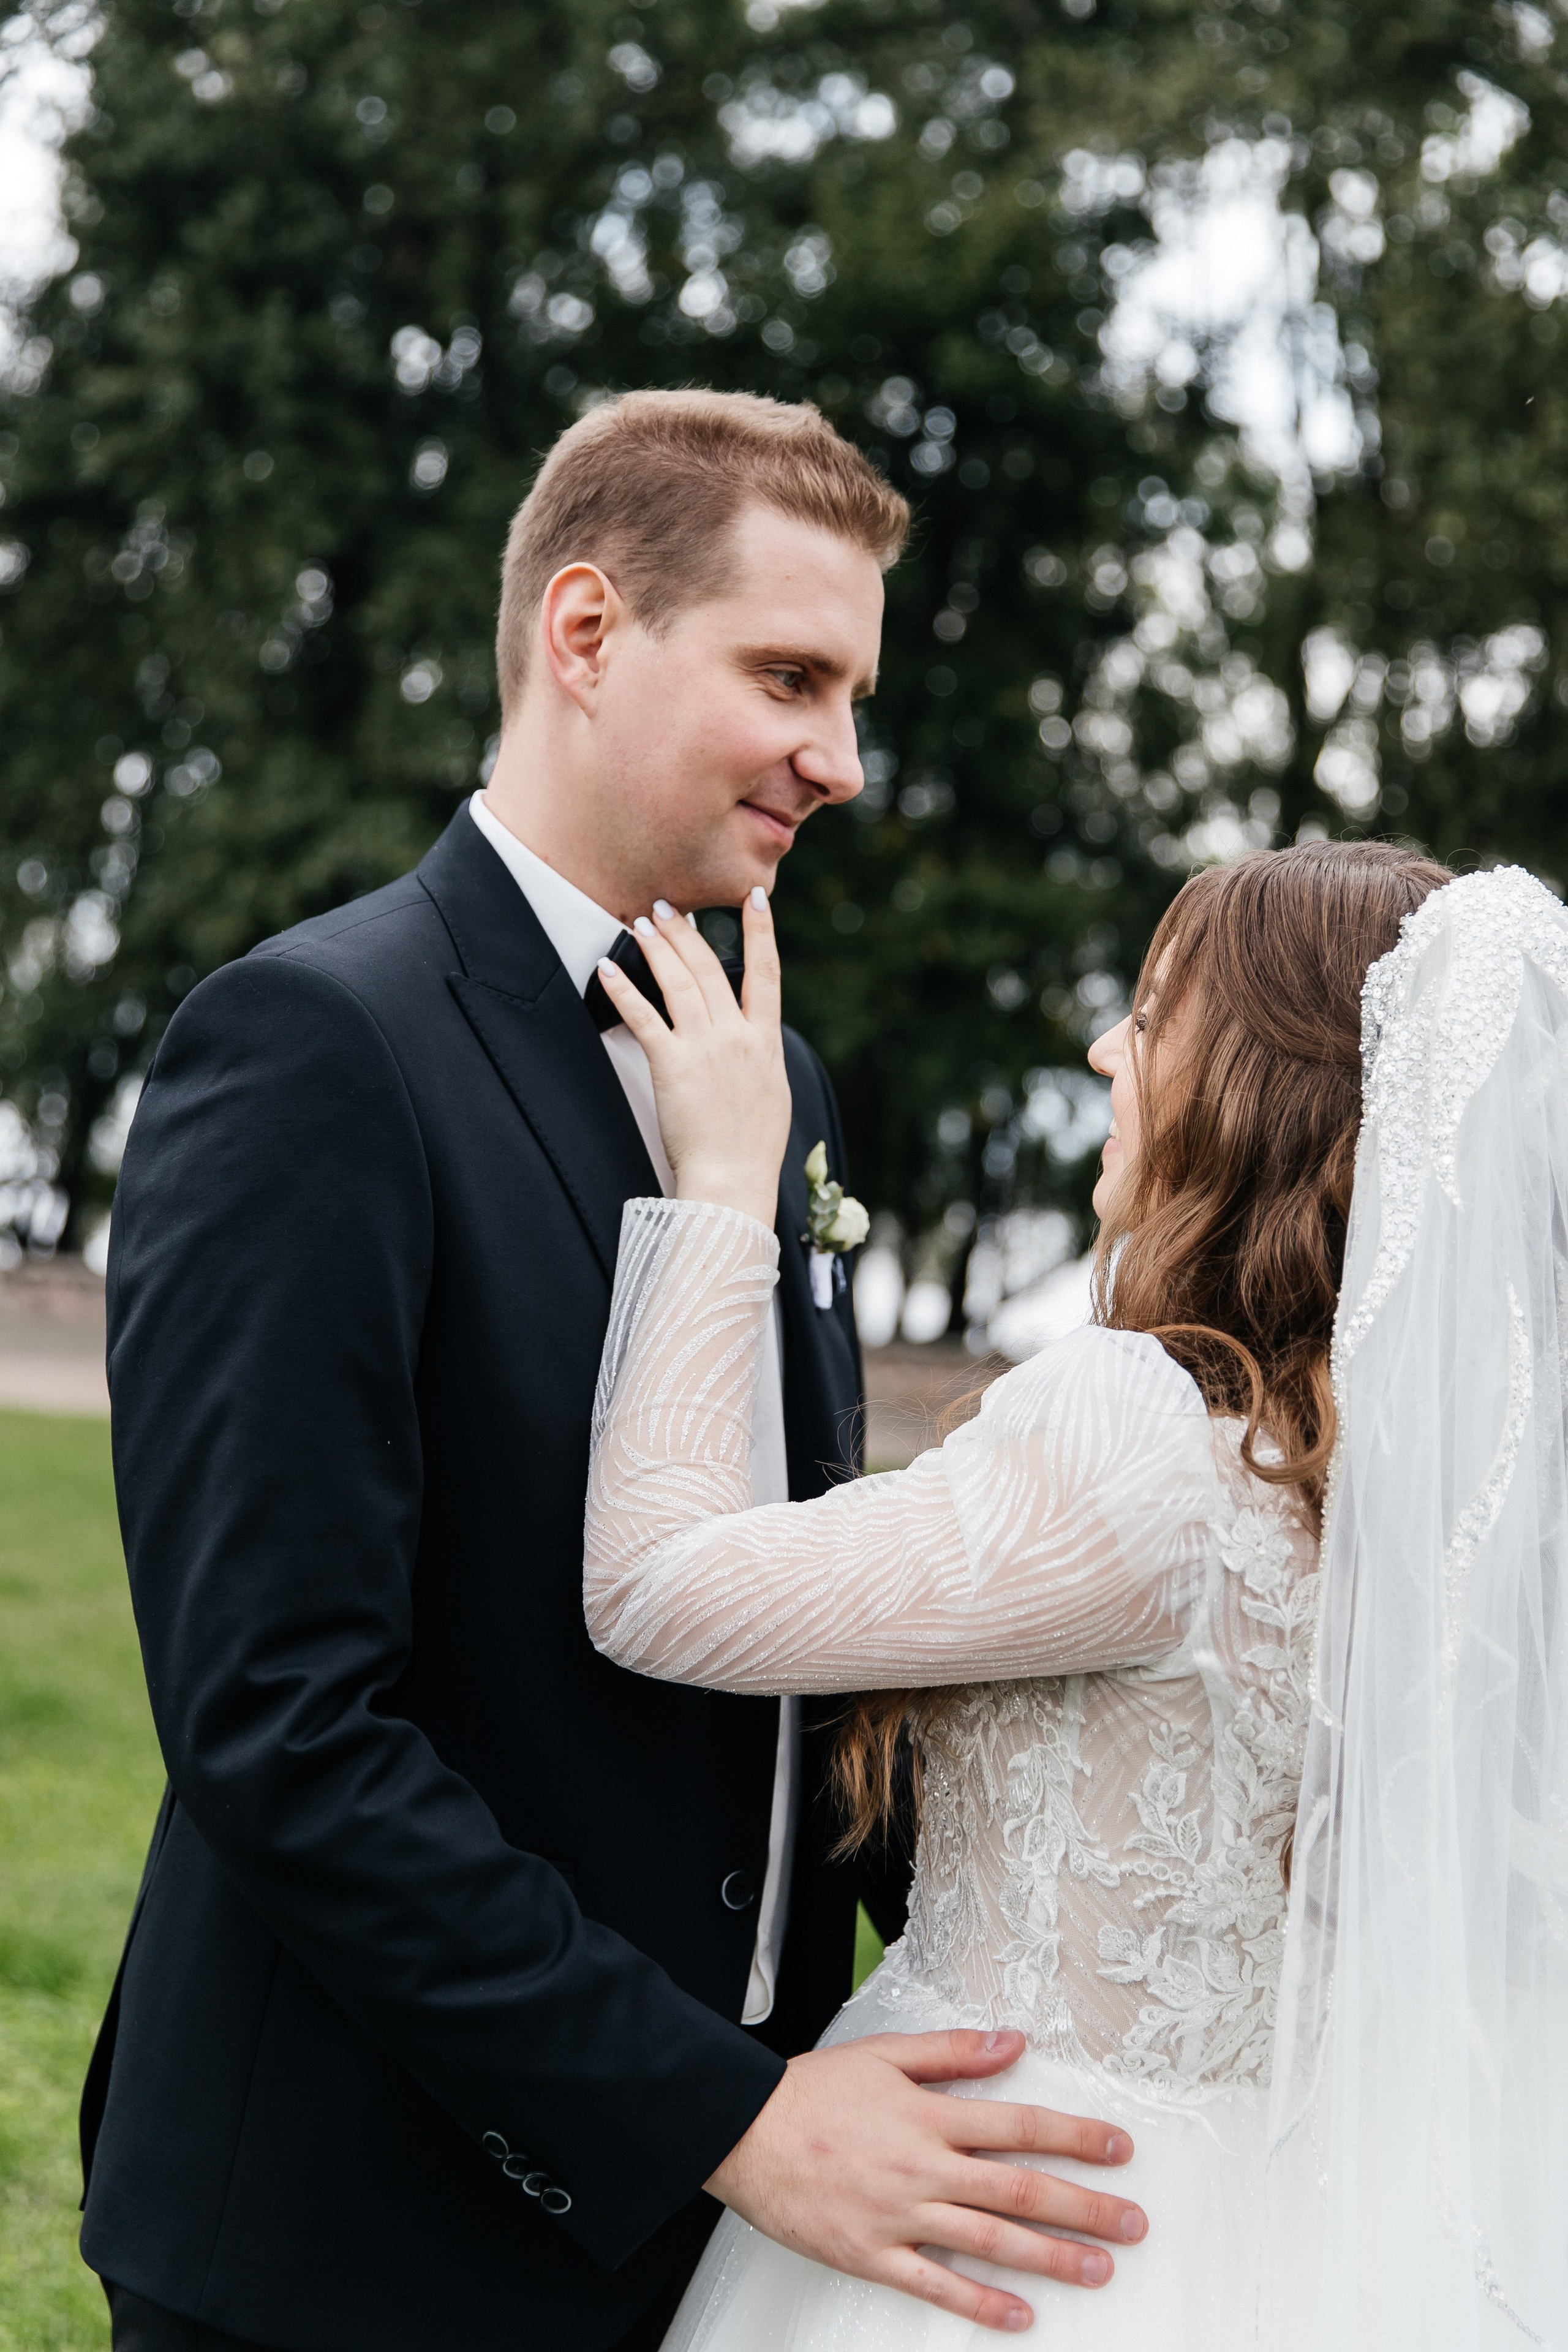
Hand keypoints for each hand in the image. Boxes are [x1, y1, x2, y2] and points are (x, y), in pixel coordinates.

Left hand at [595, 888, 791, 1231]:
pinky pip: (644, 1017)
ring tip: (641, 921)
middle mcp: (737, 1037)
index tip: (754, 898)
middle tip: (667, 905)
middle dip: (687, 932)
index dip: (761, 932)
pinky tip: (608, 968)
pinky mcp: (673, 1065)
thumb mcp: (773, 1095)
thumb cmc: (753, 1150)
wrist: (734, 1181)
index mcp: (765, 1043)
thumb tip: (758, 1041)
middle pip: (711, 969)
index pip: (767, 974)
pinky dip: (624, 989)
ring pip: (679, 982)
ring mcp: (705, 1048)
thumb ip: (762, 1060)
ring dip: (657, 947)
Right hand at [705, 2028, 1143, 2333]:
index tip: (1120, 2149)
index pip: (1020, 2126)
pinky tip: (1021, 2317)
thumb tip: (1013, 2043)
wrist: (745, 2131)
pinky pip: (935, 2286)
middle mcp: (923, 2167)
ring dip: (1051, 2258)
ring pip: (989, 2243)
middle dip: (1084, 2207)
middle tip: (1134, 2224)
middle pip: (1019, 2190)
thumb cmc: (813, 2091)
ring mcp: (899, 2216)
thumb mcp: (885, 2053)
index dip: (1075, 2137)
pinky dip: (980, 2305)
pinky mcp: (871, 2255)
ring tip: (1099, 2271)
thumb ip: (952, 2052)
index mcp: (929, 2115)